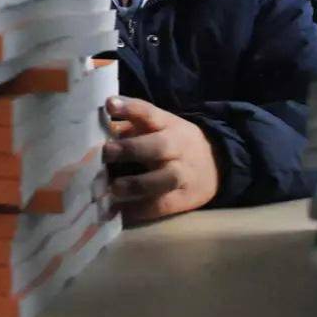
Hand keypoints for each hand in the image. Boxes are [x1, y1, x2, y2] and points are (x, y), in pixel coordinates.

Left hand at [102, 96, 220, 222]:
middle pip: (158, 146)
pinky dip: (141, 209)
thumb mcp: (160, 127)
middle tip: (106, 152)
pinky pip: (163, 205)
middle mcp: (177, 147)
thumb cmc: (174, 143)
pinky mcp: (184, 199)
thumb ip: (132, 126)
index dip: (130, 108)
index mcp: (168, 125)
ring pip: (165, 179)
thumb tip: (99, 129)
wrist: (217, 165)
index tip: (110, 105)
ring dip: (137, 184)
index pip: (149, 112)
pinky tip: (122, 211)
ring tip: (114, 188)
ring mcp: (183, 174)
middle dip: (131, 149)